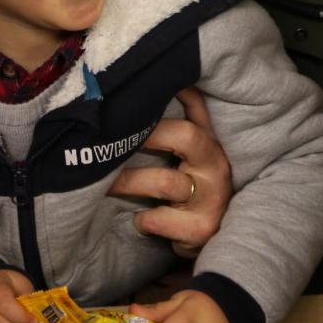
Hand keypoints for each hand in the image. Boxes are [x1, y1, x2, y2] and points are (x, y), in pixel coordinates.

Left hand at [106, 87, 231, 256]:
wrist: (208, 240)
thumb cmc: (187, 191)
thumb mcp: (184, 159)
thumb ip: (168, 131)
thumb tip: (132, 95)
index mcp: (207, 142)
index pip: (197, 106)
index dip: (179, 90)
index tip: (151, 81)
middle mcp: (215, 164)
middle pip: (186, 136)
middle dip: (147, 135)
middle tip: (113, 142)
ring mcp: (212, 197)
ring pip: (166, 182)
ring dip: (129, 182)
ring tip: (106, 185)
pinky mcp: (201, 227)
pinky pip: (160, 218)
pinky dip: (143, 219)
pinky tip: (138, 219)